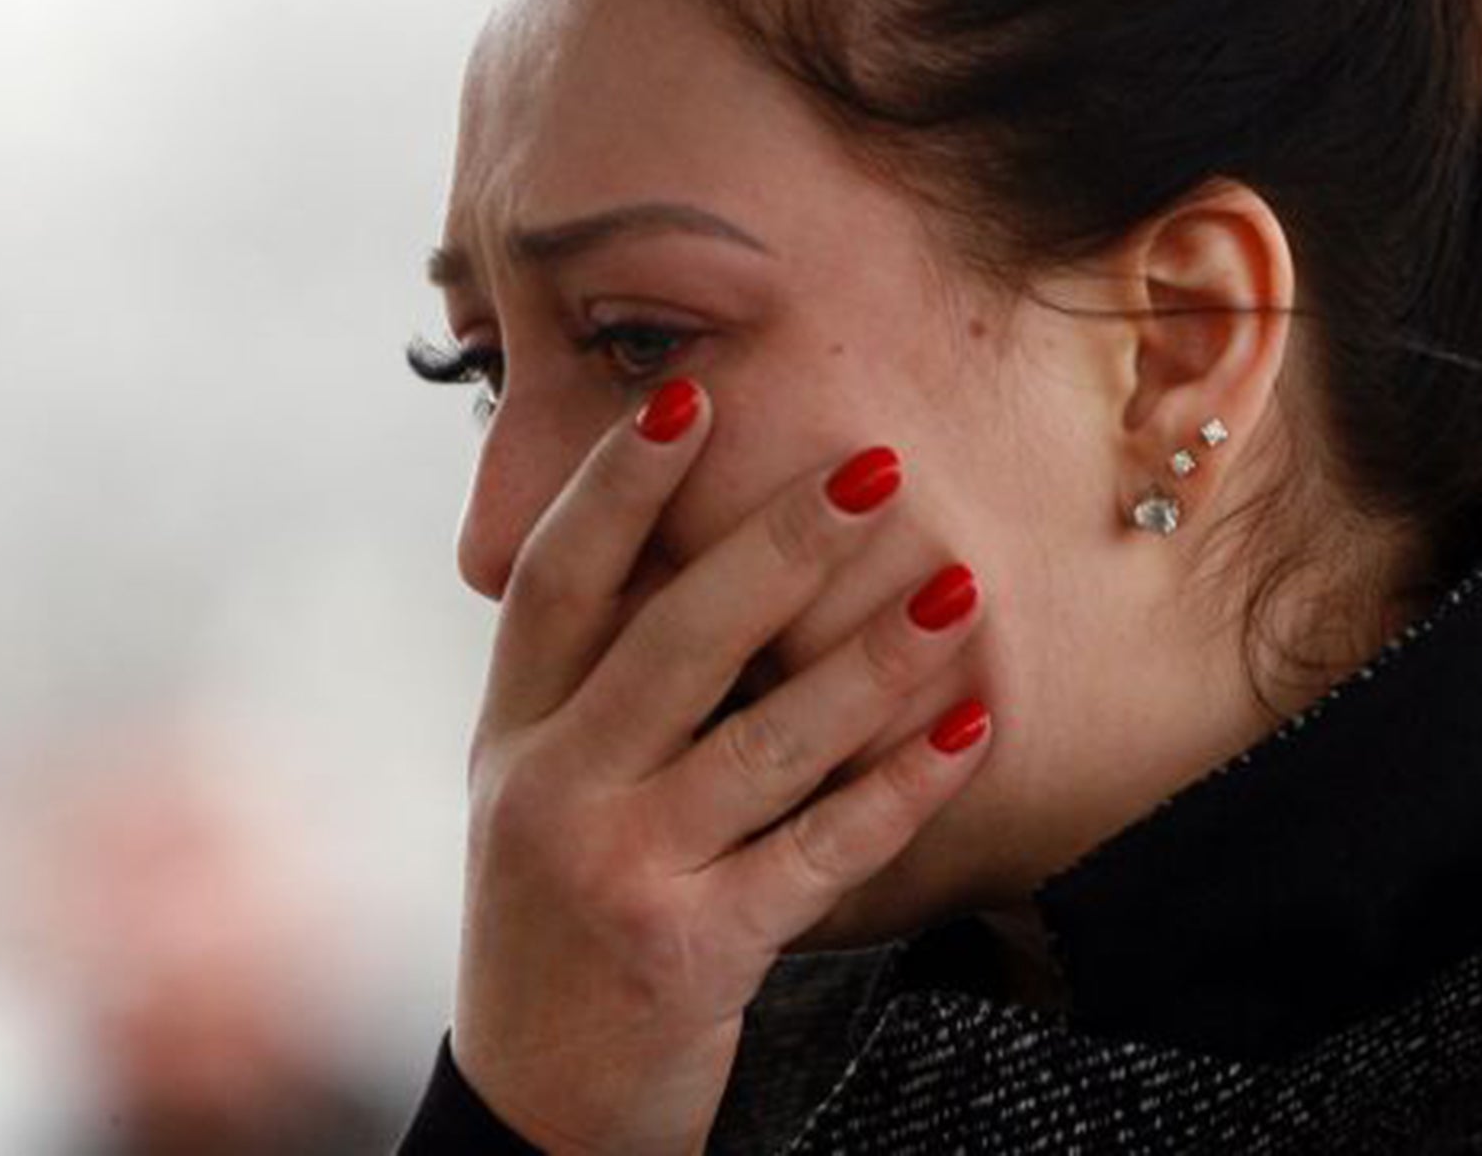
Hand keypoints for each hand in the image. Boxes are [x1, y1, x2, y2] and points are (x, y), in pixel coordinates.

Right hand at [451, 377, 992, 1155]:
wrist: (540, 1099)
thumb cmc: (553, 911)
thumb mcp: (538, 785)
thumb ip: (592, 679)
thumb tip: (678, 534)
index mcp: (513, 732)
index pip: (559, 581)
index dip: (619, 486)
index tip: (689, 396)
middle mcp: (554, 790)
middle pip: (673, 640)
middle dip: (777, 546)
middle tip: (872, 468)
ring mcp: (620, 872)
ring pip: (764, 742)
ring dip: (872, 659)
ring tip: (956, 584)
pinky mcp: (695, 952)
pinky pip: (823, 853)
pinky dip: (902, 787)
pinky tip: (968, 728)